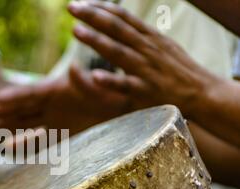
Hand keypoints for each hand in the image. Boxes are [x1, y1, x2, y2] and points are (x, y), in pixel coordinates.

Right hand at [0, 65, 128, 135]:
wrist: (123, 110)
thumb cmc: (114, 95)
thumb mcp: (103, 87)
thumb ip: (86, 82)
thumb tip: (74, 68)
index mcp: (57, 90)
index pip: (30, 93)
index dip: (13, 96)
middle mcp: (51, 105)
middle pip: (21, 109)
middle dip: (1, 113)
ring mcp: (53, 119)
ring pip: (24, 123)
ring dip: (6, 127)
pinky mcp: (60, 133)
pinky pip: (38, 139)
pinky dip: (24, 142)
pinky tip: (9, 146)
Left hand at [68, 0, 219, 115]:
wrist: (202, 93)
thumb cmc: (179, 70)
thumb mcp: (162, 45)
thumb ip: (141, 35)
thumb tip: (122, 22)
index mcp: (149, 37)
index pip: (123, 17)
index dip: (102, 8)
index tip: (83, 2)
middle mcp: (146, 49)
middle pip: (116, 28)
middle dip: (93, 16)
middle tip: (72, 7)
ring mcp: (146, 69)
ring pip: (118, 51)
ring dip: (96, 40)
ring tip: (76, 31)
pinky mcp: (145, 90)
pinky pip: (126, 85)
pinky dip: (111, 80)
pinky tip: (95, 76)